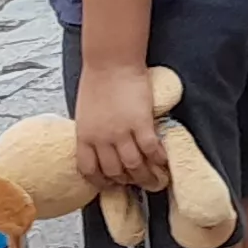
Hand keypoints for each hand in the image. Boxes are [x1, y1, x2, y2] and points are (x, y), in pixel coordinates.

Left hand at [73, 62, 169, 199]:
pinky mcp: (141, 123)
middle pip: (114, 171)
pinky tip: (163, 161)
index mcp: (84, 136)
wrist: (111, 63)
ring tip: (154, 178)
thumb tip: (102, 147)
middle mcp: (101, 139)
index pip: (89, 170)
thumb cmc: (96, 82)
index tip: (110, 184)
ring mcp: (121, 132)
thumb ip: (92, 132)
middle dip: (126, 180)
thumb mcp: (84, 113)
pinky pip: (151, 149)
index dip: (100, 182)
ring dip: (145, 175)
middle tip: (136, 182)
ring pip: (134, 165)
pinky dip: (158, 158)